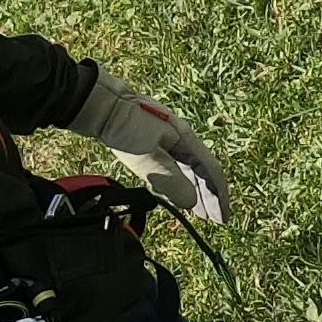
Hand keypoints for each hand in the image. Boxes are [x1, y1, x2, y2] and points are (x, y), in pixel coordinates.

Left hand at [74, 69, 226, 224]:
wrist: (98, 102)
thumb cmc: (124, 126)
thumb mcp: (149, 157)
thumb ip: (172, 181)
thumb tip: (191, 202)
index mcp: (185, 139)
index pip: (211, 171)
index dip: (218, 197)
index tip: (222, 219)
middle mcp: (180, 137)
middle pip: (201, 170)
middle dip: (208, 195)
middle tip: (212, 219)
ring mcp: (165, 137)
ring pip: (187, 167)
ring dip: (194, 189)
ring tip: (196, 209)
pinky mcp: (150, 138)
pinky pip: (173, 163)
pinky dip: (179, 180)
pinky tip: (173, 189)